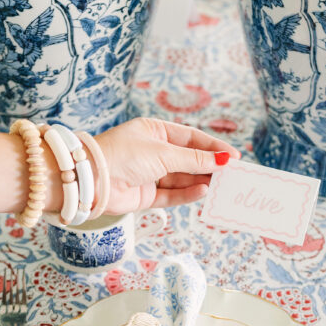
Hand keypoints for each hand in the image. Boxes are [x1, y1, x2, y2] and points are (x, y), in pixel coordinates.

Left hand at [95, 116, 239, 214]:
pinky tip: (203, 191)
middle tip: (232, 174)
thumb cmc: (123, 155)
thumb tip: (221, 160)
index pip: (191, 138)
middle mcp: (152, 151)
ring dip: (201, 181)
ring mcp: (149, 174)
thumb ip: (194, 159)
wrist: (92, 179)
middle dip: (209, 166)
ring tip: (221, 185)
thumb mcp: (164, 153)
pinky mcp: (145, 195)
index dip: (213, 147)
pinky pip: (171, 194)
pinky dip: (187, 194)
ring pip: (181, 178)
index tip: (233, 157)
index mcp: (154, 131)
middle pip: (188, 159)